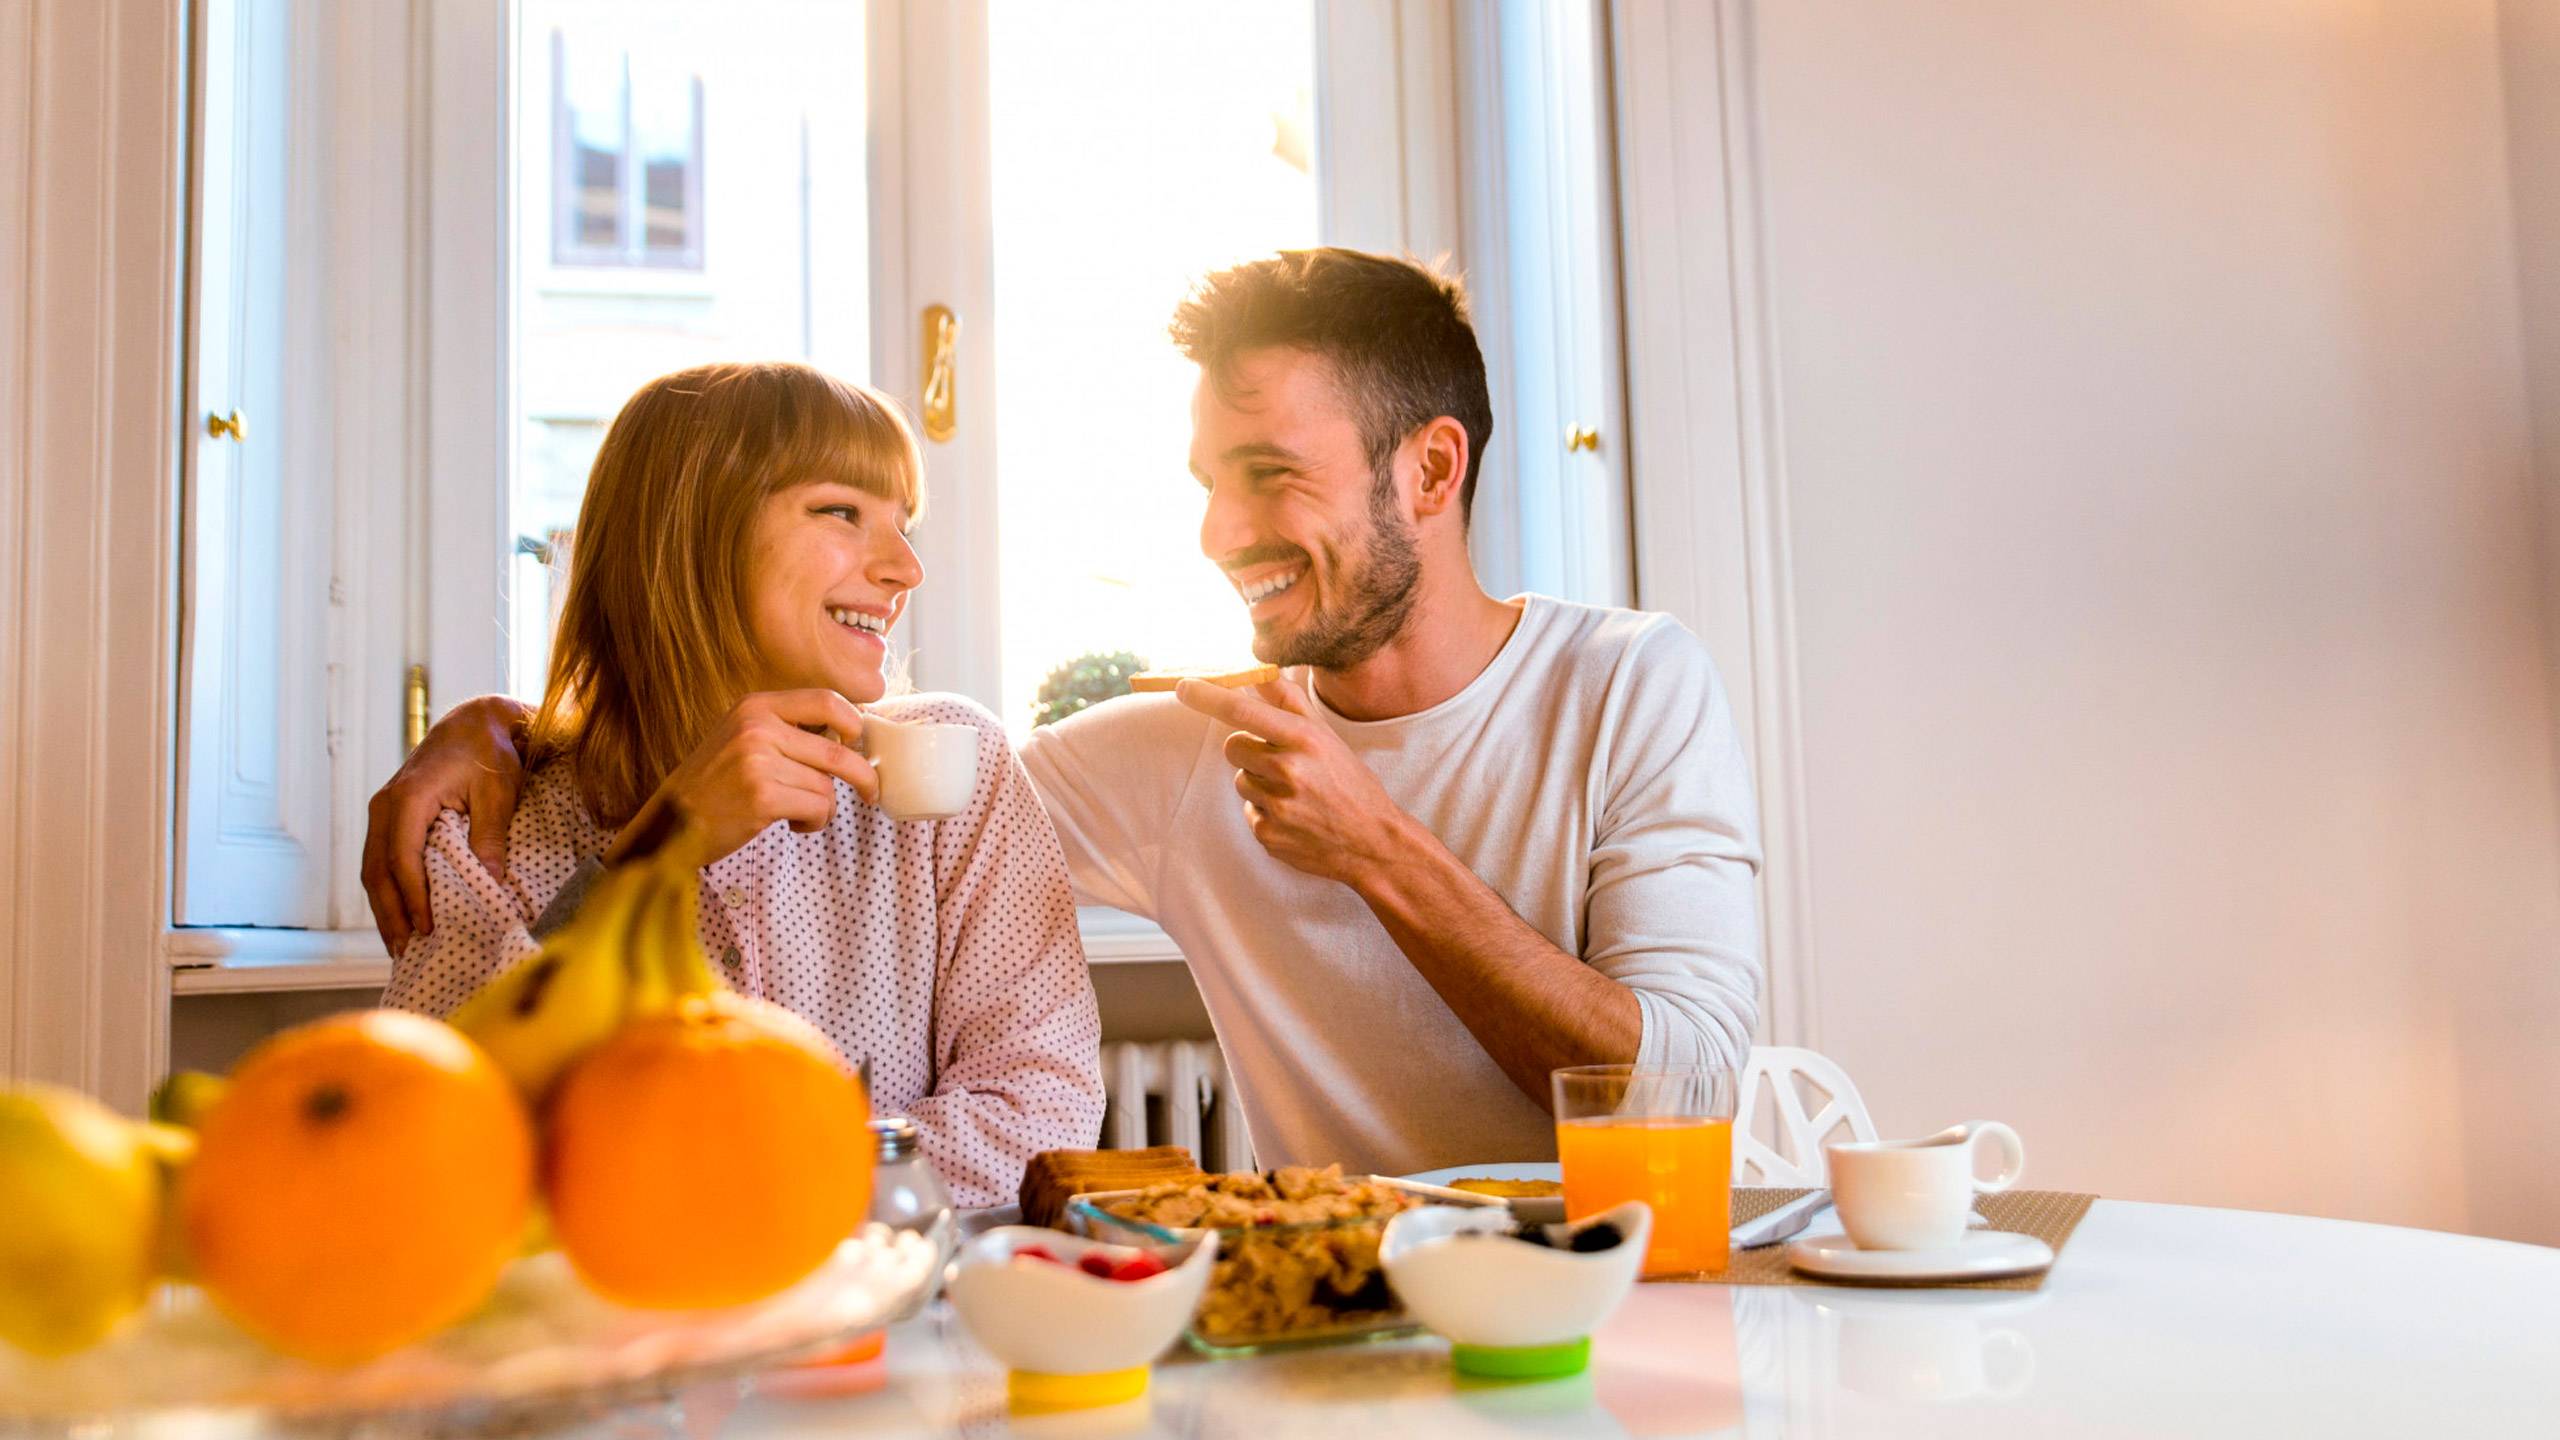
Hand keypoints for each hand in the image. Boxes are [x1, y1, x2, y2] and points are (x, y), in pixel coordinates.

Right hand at [363, 695, 533, 956]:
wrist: (473, 723)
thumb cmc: (489, 755)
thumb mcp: (498, 792)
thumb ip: (490, 836)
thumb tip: (491, 882)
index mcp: (408, 799)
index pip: (403, 859)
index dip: (413, 898)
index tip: (426, 929)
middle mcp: (385, 806)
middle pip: (377, 871)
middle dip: (390, 914)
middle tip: (405, 952)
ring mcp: (382, 811)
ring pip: (372, 869)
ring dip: (384, 908)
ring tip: (399, 946)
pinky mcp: (388, 817)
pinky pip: (380, 860)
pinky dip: (387, 890)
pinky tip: (399, 916)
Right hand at [607, 690, 880, 867]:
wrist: (670, 824)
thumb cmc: (713, 785)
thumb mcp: (742, 738)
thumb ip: (786, 729)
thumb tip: (849, 733)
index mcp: (755, 707)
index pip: (826, 701)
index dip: (854, 722)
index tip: (859, 742)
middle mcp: (757, 728)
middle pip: (838, 751)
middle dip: (863, 776)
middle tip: (871, 792)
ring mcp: (758, 762)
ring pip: (828, 786)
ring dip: (824, 808)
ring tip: (799, 814)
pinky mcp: (762, 798)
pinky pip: (817, 809)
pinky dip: (813, 823)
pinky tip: (793, 825)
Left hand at [1175, 678, 1419, 886]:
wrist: (1372, 842)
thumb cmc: (1349, 782)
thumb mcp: (1326, 737)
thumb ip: (1290, 702)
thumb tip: (1260, 672)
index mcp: (1303, 739)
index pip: (1244, 710)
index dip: (1208, 697)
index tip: (1183, 687)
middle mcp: (1288, 770)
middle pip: (1232, 746)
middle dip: (1248, 749)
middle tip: (1279, 761)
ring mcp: (1276, 806)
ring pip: (1240, 781)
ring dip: (1259, 783)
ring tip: (1294, 793)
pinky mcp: (1268, 835)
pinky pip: (1248, 812)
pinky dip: (1265, 813)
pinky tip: (1294, 817)